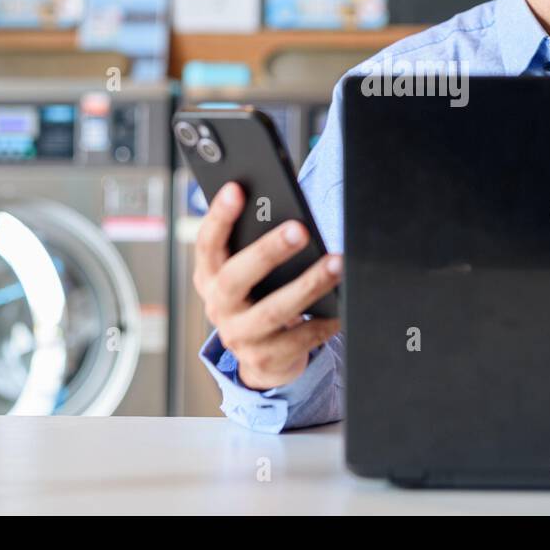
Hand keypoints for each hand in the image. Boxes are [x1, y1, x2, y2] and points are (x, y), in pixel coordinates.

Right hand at [192, 181, 341, 390]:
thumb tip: (284, 211)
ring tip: (336, 263)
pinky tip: (342, 305)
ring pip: (274, 311)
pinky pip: (299, 339)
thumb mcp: (248, 271)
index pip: (207, 244)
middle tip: (299, 230)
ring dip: (308, 285)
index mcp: (209, 277)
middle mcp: (219, 307)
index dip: (218, 217)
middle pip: (236, 278)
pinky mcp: (265, 360)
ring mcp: (240, 337)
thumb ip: (254, 244)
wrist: (263, 356)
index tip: (236, 189)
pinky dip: (323, 321)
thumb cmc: (261, 296)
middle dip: (267, 251)